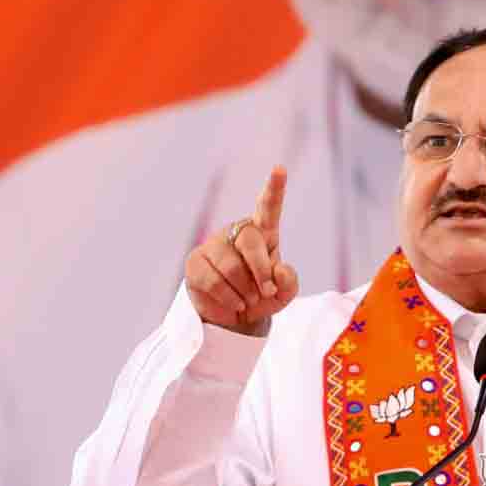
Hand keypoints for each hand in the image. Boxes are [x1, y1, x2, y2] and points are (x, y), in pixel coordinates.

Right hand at [185, 166, 299, 335]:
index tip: (280, 169)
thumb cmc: (261, 297)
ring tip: (248, 300)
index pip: (268, 207)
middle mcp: (237, 232)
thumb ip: (289, 282)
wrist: (233, 317)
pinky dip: (228, 299)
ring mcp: (214, 245)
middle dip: (261, 271)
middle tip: (266, 292)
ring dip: (245, 292)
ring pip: (231, 266)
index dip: (274, 188)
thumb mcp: (283, 294)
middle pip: (250, 242)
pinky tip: (234, 303)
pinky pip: (212, 281)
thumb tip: (278, 271)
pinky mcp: (195, 262)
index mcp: (263, 232)